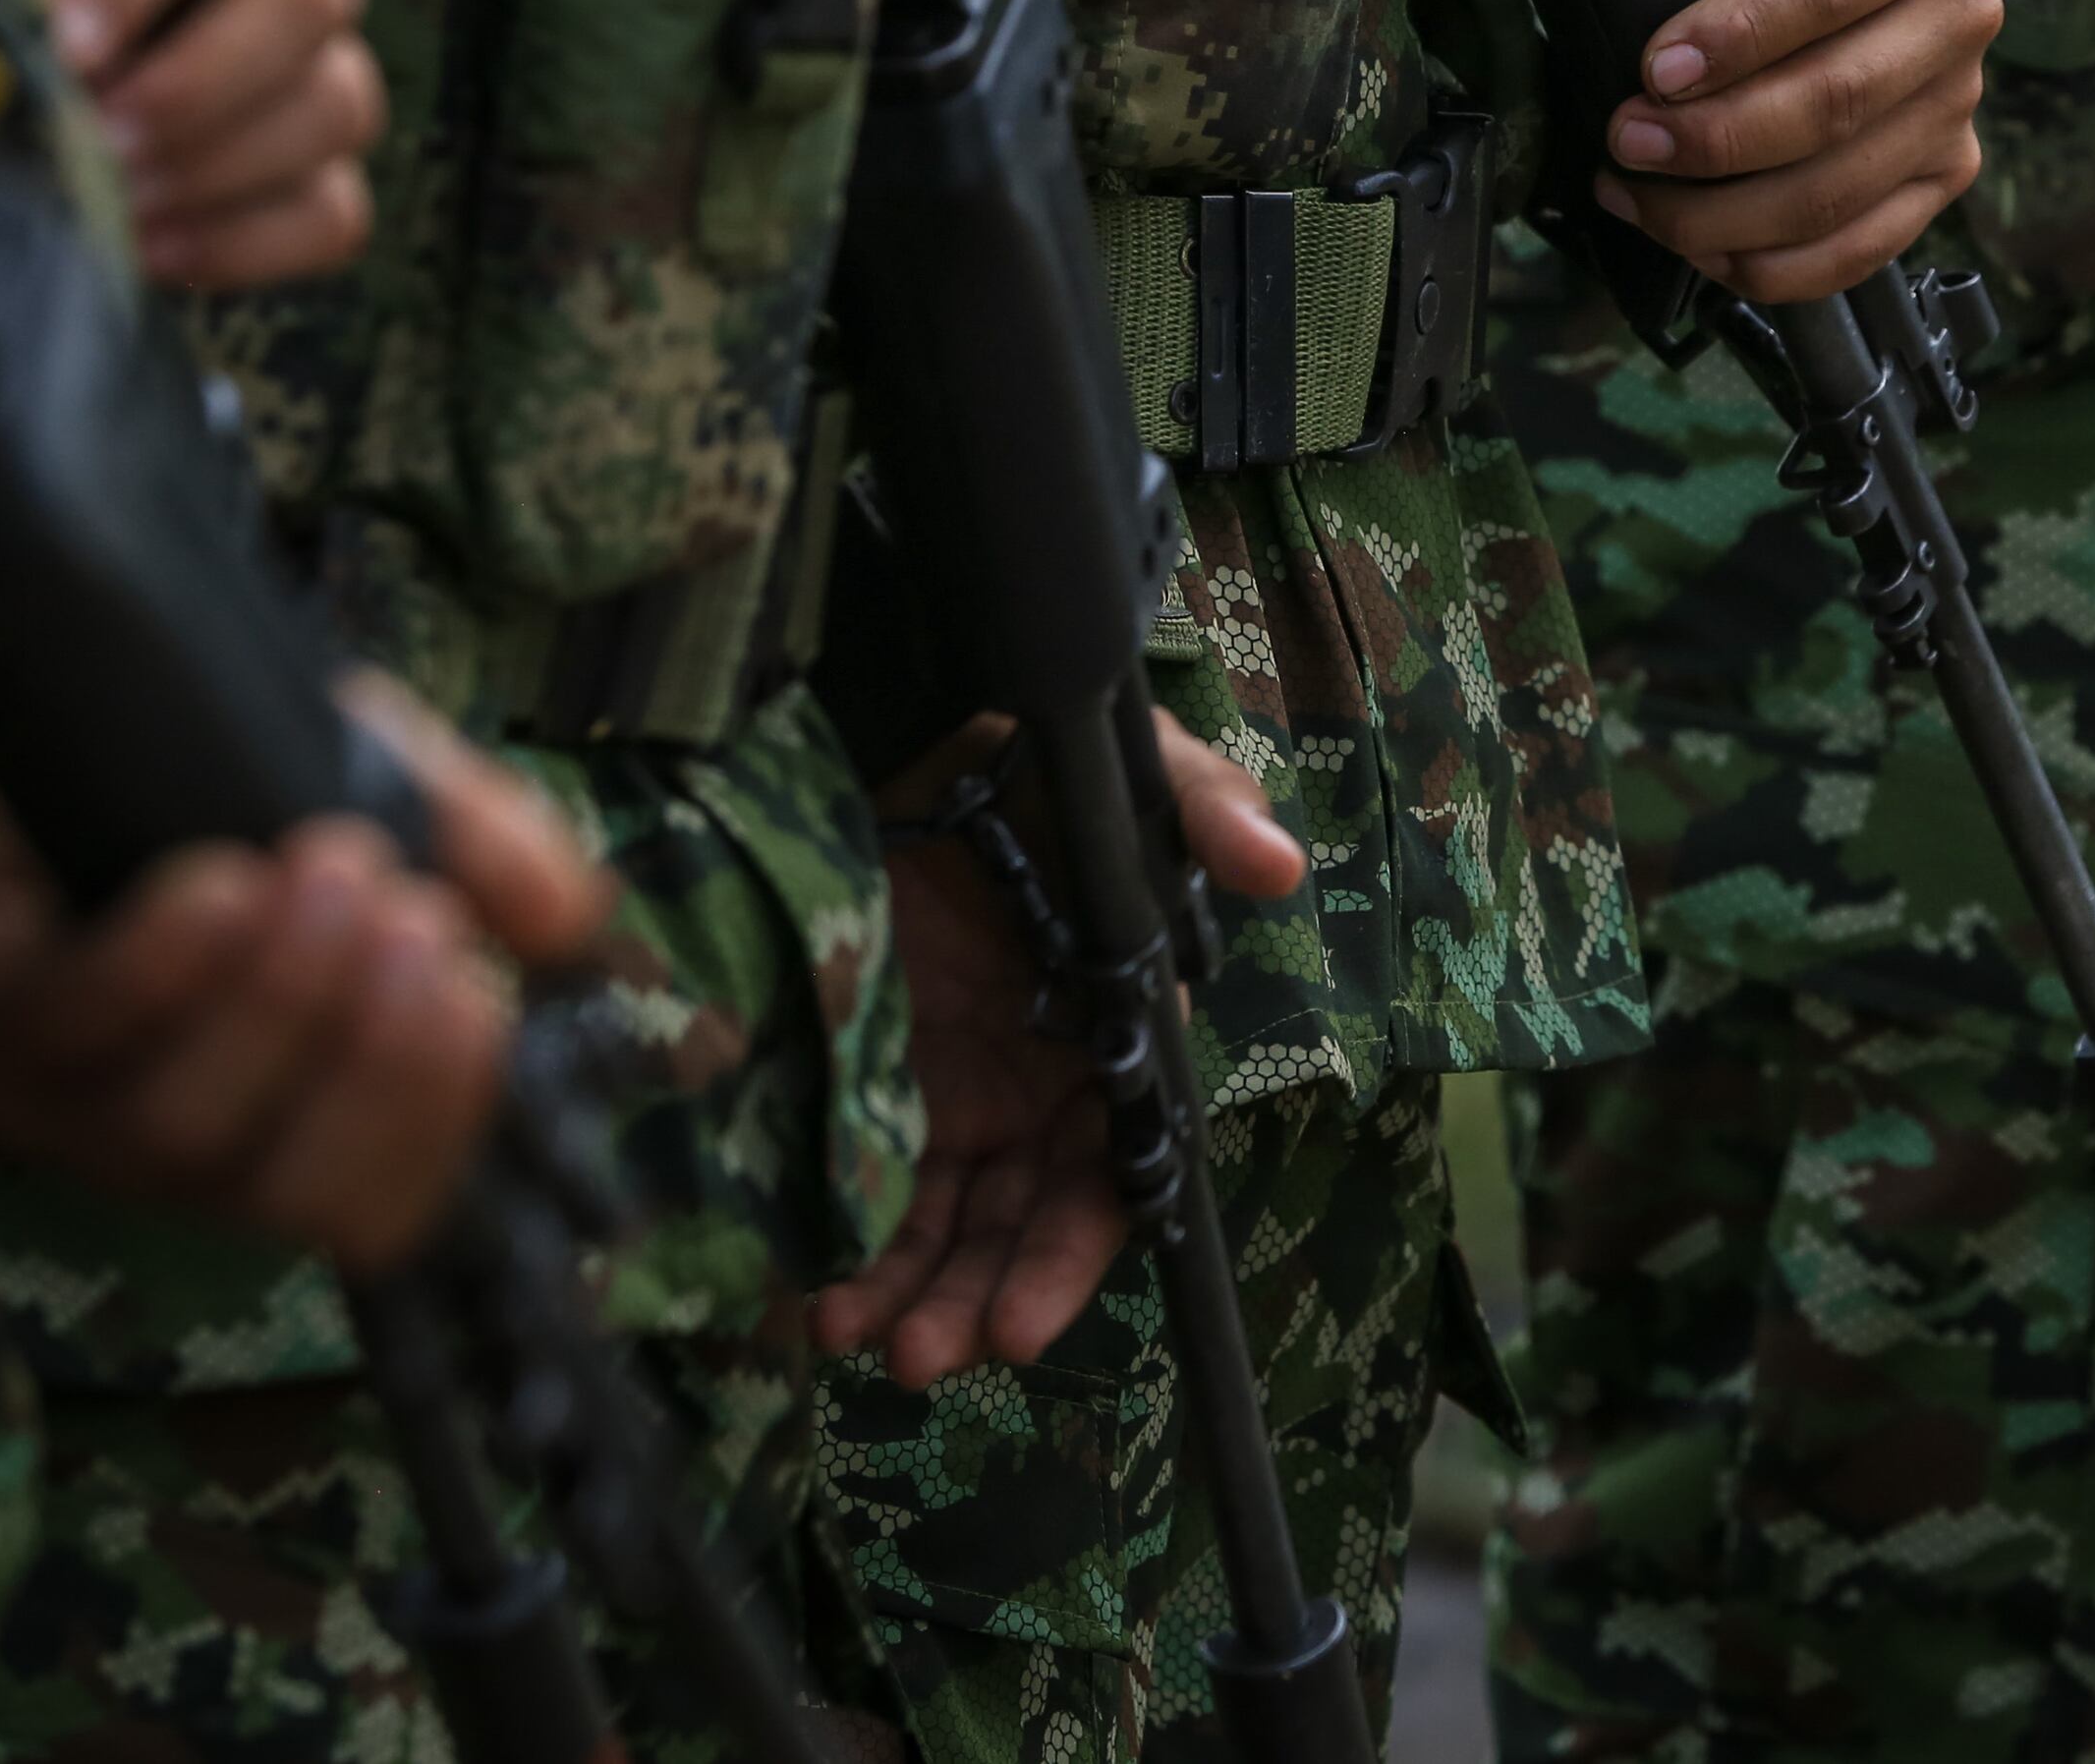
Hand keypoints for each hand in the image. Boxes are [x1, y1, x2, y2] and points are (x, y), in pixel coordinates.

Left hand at [0, 0, 383, 290]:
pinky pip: (335, 209)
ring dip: (225, 166)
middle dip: (197, 83)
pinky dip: (250, 242)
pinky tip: (151, 250)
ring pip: (337, 100)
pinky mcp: (313, 156)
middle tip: (101, 140)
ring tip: (120, 204)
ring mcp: (307, 50)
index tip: (63, 43)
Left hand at [0, 668, 611, 1270]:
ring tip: (334, 867)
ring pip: (168, 1128)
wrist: (26, 651)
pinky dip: (159, 967)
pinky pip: (62, 1030)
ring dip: (278, 1005)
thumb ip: (479, 842)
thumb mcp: (376, 779)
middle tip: (417, 926)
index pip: (364, 1211)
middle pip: (271, 1194)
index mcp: (265, 1099)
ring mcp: (43, 1080)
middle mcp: (155, 1123)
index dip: (430, 1134)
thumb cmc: (204, 749)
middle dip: (369, 1072)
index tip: (481, 999)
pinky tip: (219, 882)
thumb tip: (570, 922)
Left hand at [809, 713, 1305, 1385]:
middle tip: (926, 1356)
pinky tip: (814, 1297)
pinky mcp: (889, 1084)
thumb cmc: (1049, 761)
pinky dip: (852, 1253)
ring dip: (912, 1295)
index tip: (1019, 1324)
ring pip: (950, 1229)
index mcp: (1123, 1038)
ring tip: (856, 1338)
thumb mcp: (1131, 773)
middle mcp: (1049, 1085)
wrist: (927, 739)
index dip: (1068, 1256)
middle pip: (1024, 1226)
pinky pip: (877, 1191)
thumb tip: (1280, 866)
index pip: (1112, 1174)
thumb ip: (1208, 808)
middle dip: (979, 1299)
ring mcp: (965, 1091)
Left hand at [1588, 0, 2000, 300]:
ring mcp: (1958, 108)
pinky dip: (1767, 267)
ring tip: (1631, 190)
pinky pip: (1857, 252)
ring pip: (1838, 194)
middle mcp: (1965, 18)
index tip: (1654, 65)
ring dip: (1719, 212)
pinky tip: (1691, 243)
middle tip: (1625, 137)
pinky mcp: (1942, 177)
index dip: (1741, 34)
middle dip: (1715, 137)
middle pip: (1837, 104)